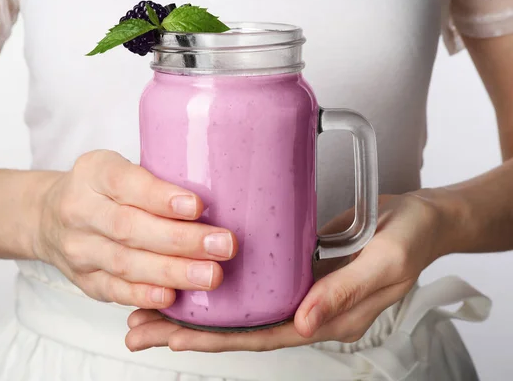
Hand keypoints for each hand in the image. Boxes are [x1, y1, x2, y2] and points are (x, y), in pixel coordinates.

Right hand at [34, 150, 236, 308]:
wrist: (49, 217)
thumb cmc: (102, 189)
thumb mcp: (119, 167)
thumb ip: (155, 177)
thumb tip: (220, 190)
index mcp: (93, 172)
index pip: (125, 183)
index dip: (161, 197)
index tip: (198, 206)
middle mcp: (79, 210)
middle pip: (130, 228)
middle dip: (181, 240)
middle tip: (224, 246)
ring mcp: (79, 249)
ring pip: (125, 263)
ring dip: (172, 272)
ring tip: (211, 276)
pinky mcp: (84, 280)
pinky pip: (113, 291)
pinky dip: (143, 296)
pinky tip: (171, 298)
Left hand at [125, 191, 454, 351]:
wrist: (421, 218)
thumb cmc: (410, 239)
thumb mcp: (385, 263)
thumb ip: (346, 292)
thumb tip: (304, 324)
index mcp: (324, 318)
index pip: (261, 337)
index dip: (216, 340)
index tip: (172, 338)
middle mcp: (304, 308)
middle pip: (238, 327)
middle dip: (187, 331)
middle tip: (139, 327)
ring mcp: (296, 287)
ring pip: (239, 305)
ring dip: (194, 307)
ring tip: (149, 305)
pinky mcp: (292, 264)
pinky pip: (251, 279)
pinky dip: (218, 280)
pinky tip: (191, 272)